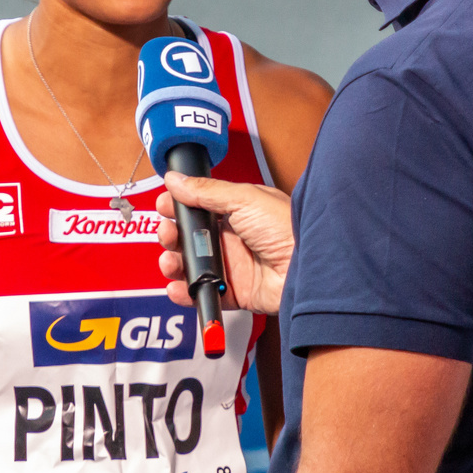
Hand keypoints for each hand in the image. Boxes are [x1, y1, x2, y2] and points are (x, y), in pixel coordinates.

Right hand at [157, 172, 294, 314]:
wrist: (308, 266)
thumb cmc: (286, 227)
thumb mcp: (243, 199)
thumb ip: (206, 191)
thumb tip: (176, 178)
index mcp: (236, 211)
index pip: (198, 207)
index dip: (178, 207)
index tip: (164, 206)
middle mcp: (232, 238)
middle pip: (190, 238)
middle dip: (172, 235)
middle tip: (168, 234)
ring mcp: (233, 266)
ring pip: (192, 266)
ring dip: (174, 263)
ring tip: (171, 262)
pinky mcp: (235, 292)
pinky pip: (204, 293)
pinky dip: (186, 292)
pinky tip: (178, 287)